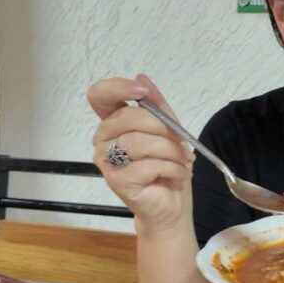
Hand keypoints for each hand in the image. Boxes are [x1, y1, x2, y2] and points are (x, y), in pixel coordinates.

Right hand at [88, 74, 195, 231]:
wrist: (171, 206)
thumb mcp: (169, 130)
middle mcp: (103, 139)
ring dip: (170, 150)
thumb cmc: (167, 167)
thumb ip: (157, 105)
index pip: (99, 95)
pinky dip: (171, 168)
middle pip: (127, 117)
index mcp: (113, 122)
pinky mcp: (116, 181)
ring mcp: (106, 161)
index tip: (142, 92)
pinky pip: (146, 165)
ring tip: (184, 160)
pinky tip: (180, 175)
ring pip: (138, 142)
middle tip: (183, 142)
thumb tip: (141, 77)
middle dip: (162, 127)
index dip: (117, 87)